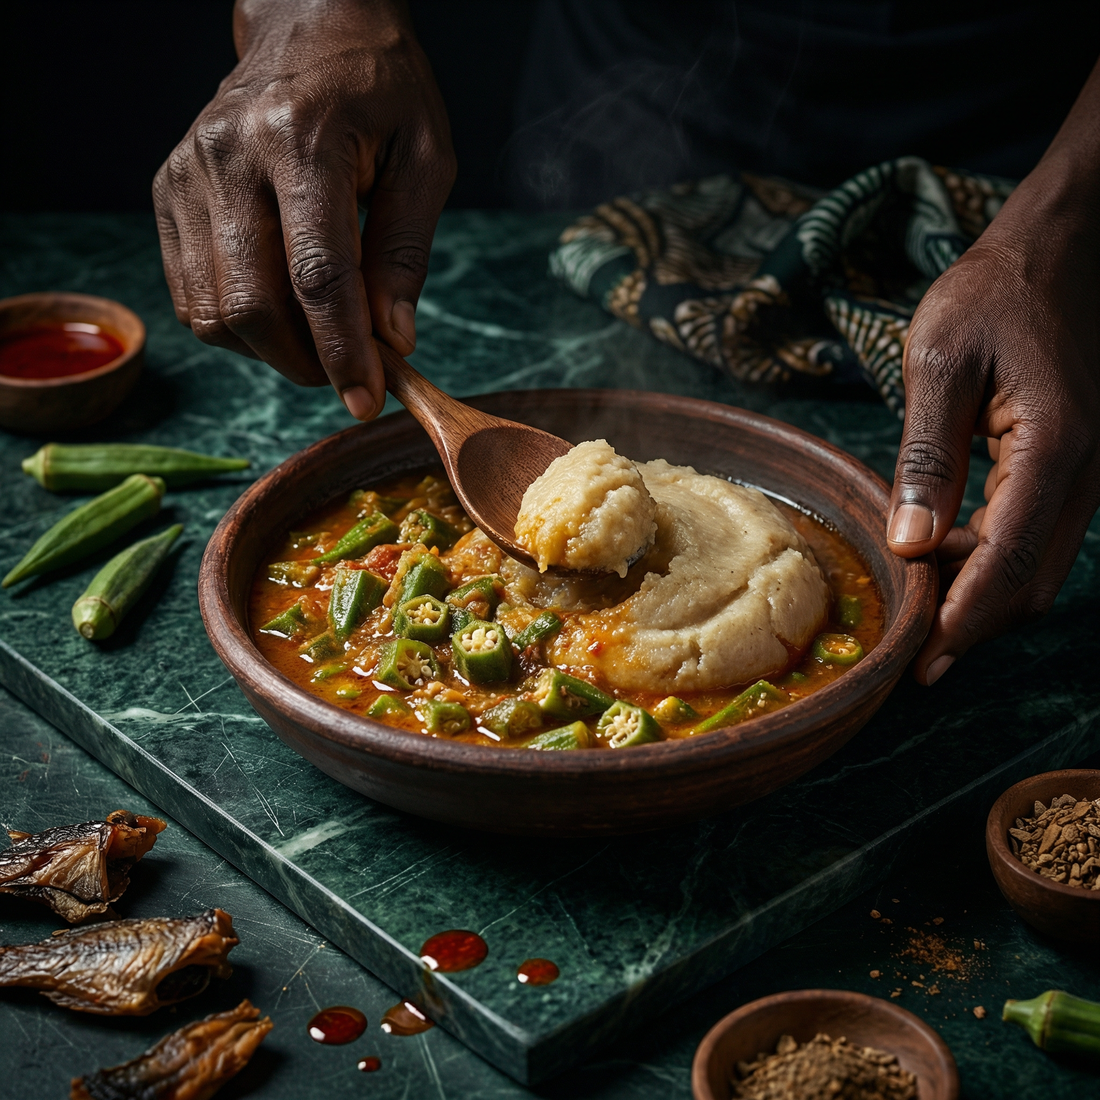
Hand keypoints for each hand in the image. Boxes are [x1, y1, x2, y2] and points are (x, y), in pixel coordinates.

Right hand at [153, 0, 454, 419]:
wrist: (307, 25)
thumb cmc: (378, 90)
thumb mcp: (425, 158)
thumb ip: (406, 251)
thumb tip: (393, 340)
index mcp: (301, 139)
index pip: (317, 275)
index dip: (343, 351)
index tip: (366, 401)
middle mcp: (228, 155)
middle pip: (253, 304)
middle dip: (307, 361)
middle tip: (350, 372)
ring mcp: (187, 173)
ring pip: (215, 312)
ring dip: (272, 351)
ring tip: (319, 337)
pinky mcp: (168, 192)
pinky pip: (191, 296)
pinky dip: (237, 327)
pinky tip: (280, 311)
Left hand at [886, 157, 1099, 683]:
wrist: (1063, 248)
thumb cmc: (996, 291)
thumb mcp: (940, 362)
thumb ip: (926, 456)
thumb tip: (909, 543)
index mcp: (1053, 448)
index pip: (1007, 562)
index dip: (962, 622)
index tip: (921, 666)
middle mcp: (1084, 472)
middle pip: (1030, 581)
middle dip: (970, 622)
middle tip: (909, 648)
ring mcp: (1087, 472)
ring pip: (1038, 567)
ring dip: (980, 594)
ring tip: (916, 603)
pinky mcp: (1074, 465)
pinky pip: (1038, 535)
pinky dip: (992, 560)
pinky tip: (941, 553)